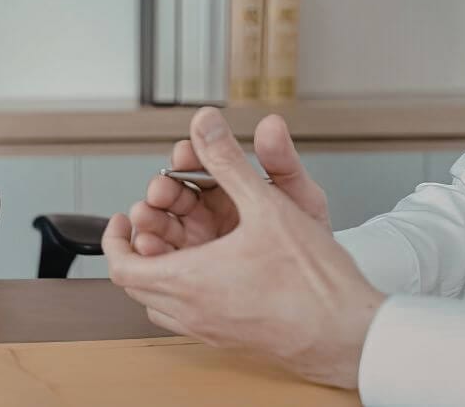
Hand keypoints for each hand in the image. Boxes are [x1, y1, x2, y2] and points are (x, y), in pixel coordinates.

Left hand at [102, 107, 385, 388]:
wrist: (349, 334)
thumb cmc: (312, 279)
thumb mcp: (266, 205)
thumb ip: (228, 160)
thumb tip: (203, 123)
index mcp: (188, 281)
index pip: (122, 267)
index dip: (115, 240)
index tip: (124, 218)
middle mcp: (191, 312)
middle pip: (138, 284)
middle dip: (142, 247)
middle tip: (157, 221)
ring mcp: (209, 331)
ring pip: (162, 303)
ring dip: (161, 271)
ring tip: (180, 242)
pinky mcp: (230, 341)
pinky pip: (188, 317)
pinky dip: (185, 292)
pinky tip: (212, 269)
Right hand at [129, 114, 330, 255]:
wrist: (320, 302)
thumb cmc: (314, 252)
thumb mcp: (300, 201)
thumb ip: (282, 161)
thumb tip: (272, 124)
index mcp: (232, 192)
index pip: (200, 165)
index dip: (188, 157)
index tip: (183, 154)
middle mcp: (209, 216)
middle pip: (173, 195)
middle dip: (161, 190)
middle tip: (160, 192)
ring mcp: (197, 245)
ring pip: (161, 226)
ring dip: (149, 220)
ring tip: (148, 218)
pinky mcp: (189, 274)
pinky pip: (162, 262)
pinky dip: (151, 252)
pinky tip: (151, 248)